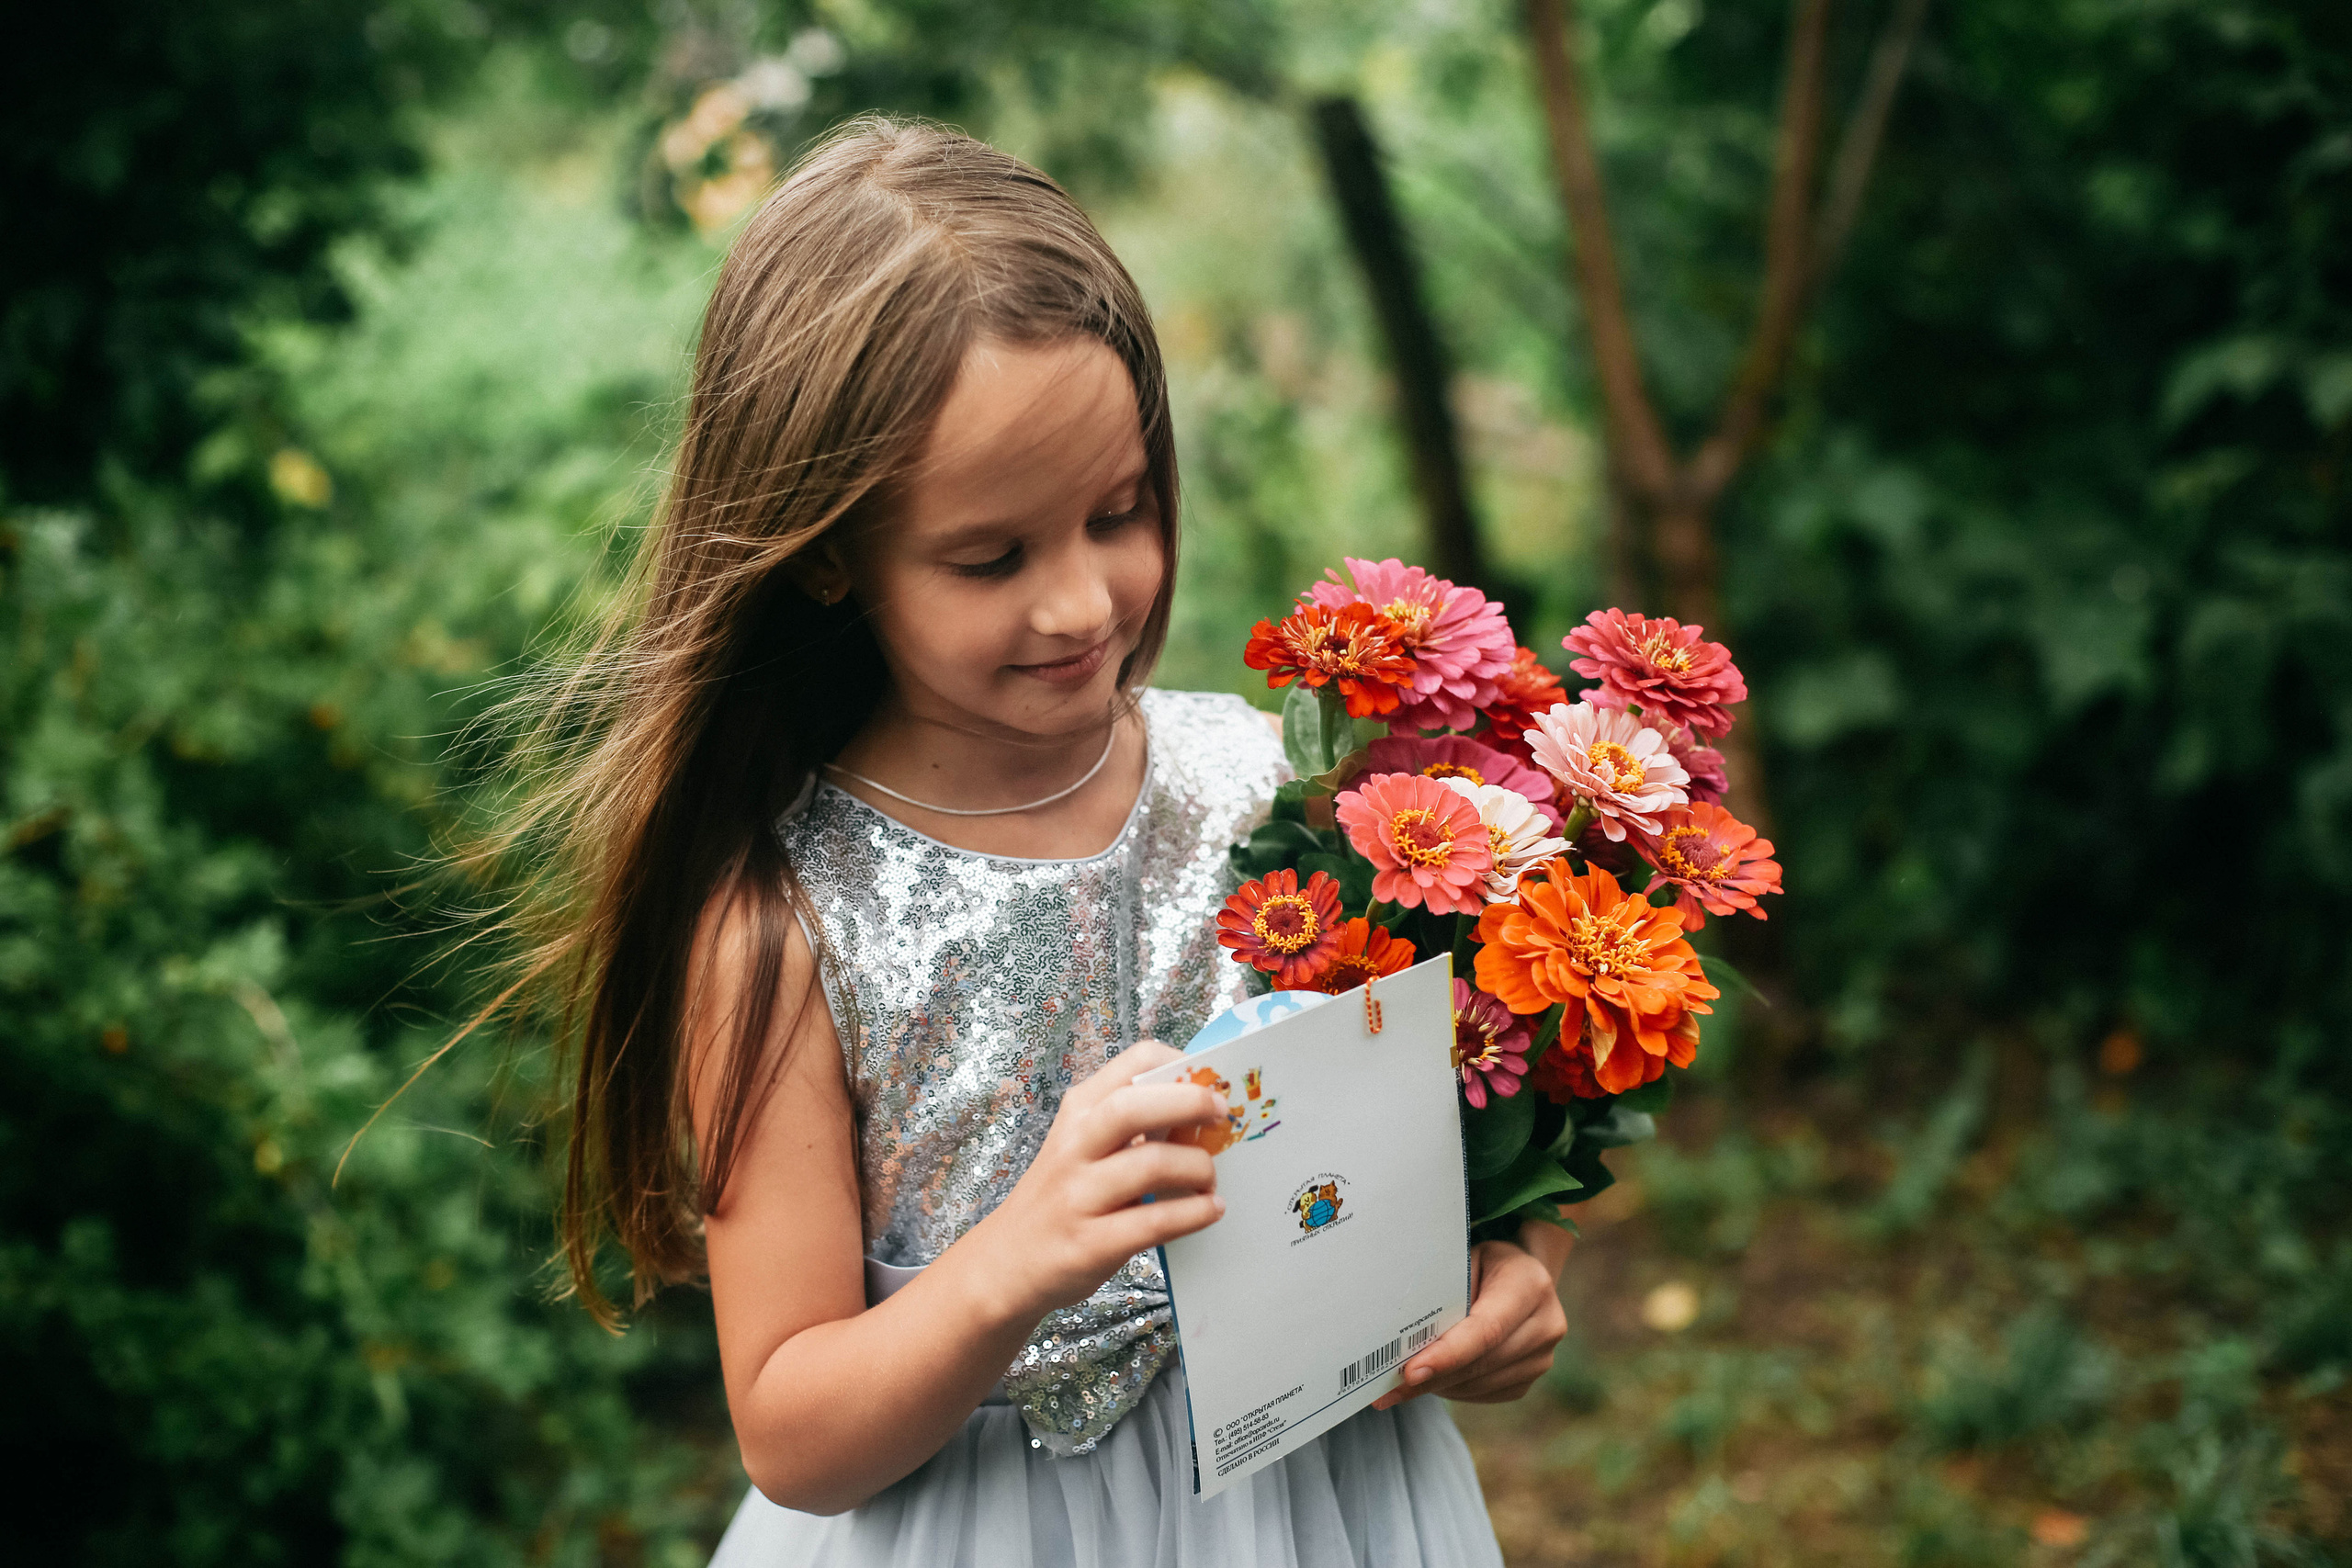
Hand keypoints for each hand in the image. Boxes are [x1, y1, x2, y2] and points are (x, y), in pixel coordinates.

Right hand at [965, 1041, 1226, 1323]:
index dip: (1183, 1065)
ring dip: (1199, 1169)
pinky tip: (1209, 1211)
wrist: (1007, 1262)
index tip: (1211, 1083)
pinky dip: (1194, 1214)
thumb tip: (1203, 1113)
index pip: (1135, 1061)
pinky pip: (1155, 1221)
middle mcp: (1075, 1145)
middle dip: (1192, 1104)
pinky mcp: (1090, 1242)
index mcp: (1079, 1110)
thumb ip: (1133, 1125)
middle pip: (1136, 1106)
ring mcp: (1079, 1194)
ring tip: (1211, 1181)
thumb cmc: (1061, 1197)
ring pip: (1151, 1164)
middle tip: (1223, 1118)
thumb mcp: (1085, 1146)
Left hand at [1372, 1236, 1568, 1409]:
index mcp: (1531, 1285)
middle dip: (1430, 1377)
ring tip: (1398, 1384)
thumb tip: (1404, 1334)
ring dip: (1437, 1386)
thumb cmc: (1484, 1264)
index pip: (1486, 1330)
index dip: (1448, 1354)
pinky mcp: (1529, 1380)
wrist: (1523, 1278)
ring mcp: (1541, 1358)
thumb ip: (1445, 1291)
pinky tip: (1432, 1377)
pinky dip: (1452, 1389)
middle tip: (1386, 1388)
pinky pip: (1482, 1394)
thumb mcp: (1466, 1259)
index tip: (1410, 1372)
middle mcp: (1546, 1324)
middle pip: (1480, 1362)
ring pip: (1479, 1384)